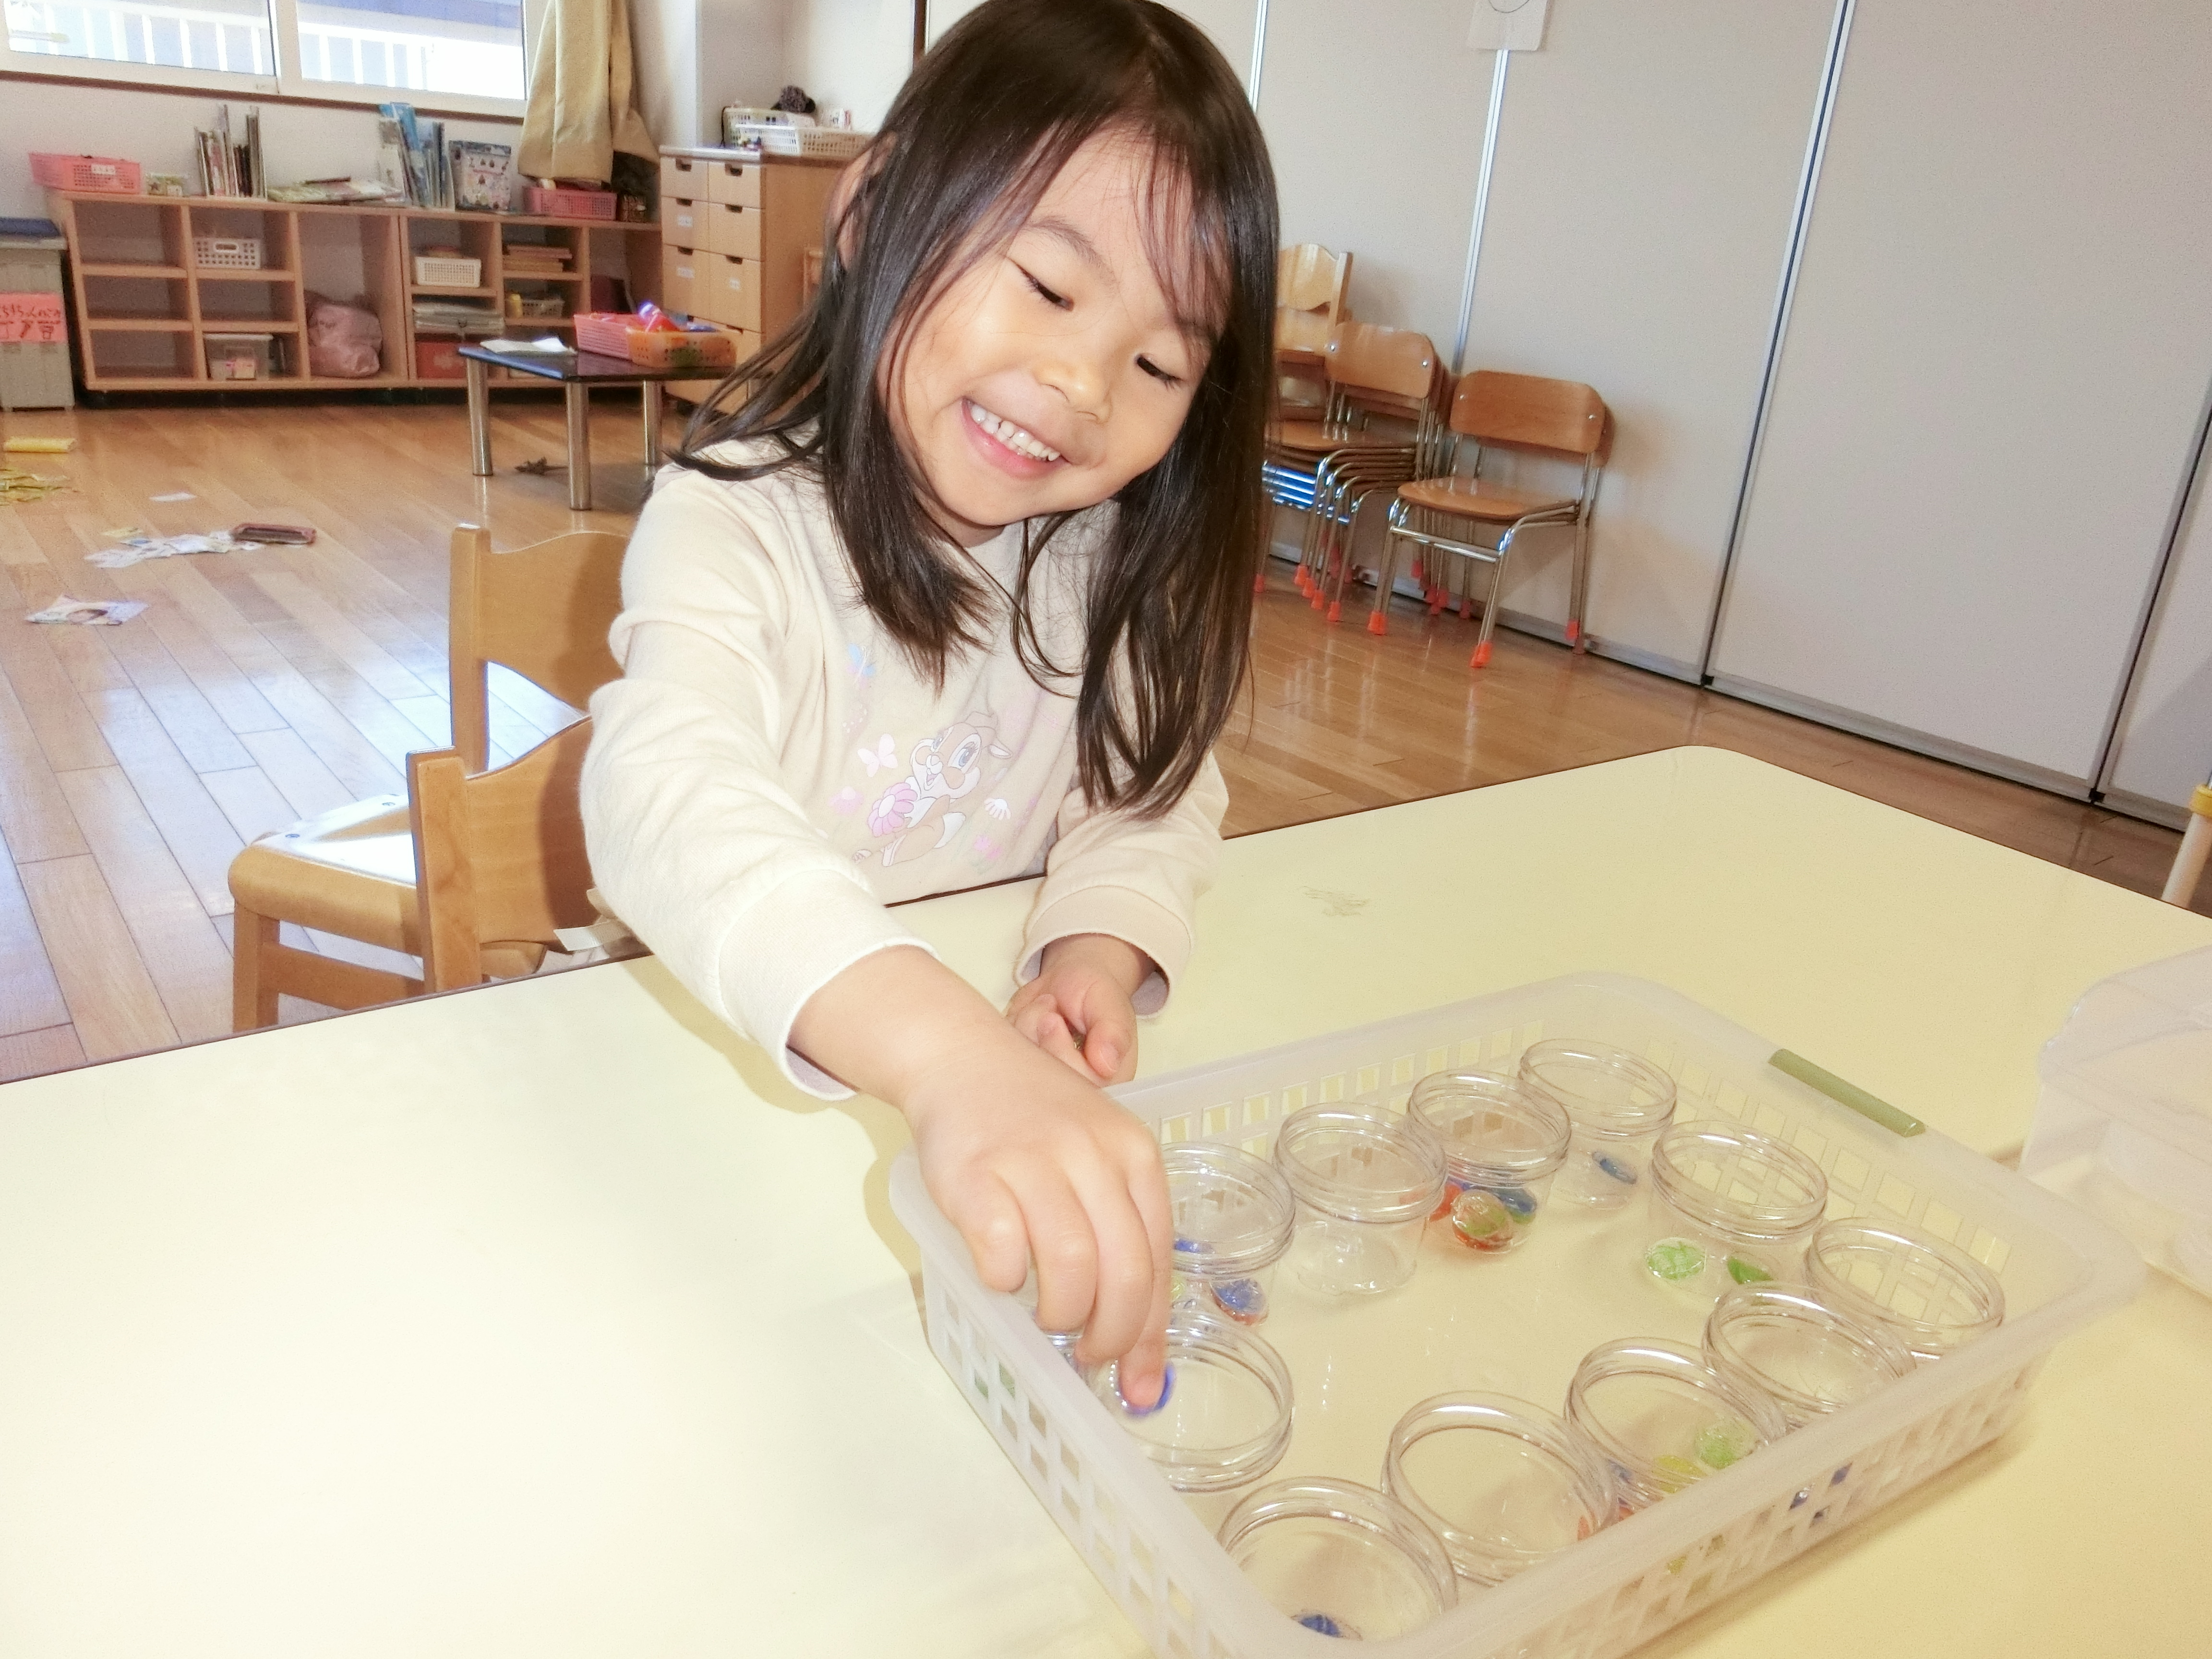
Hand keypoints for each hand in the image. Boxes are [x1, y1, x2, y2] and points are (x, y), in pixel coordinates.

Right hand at [790, 947, 1171, 1403]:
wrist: (963, 1059)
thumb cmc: (1034, 1119)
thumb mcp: (1097, 1153)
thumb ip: (1120, 1221)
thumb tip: (1135, 1329)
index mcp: (1133, 1154)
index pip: (1158, 1259)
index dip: (1151, 1332)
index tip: (1140, 1382)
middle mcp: (1092, 1155)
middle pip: (1124, 1272)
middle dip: (1110, 1335)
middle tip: (1088, 1353)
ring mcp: (1034, 1162)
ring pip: (1070, 1269)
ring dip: (1060, 1313)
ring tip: (1047, 1314)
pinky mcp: (977, 1174)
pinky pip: (1003, 1254)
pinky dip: (1005, 1280)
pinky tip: (1003, 1273)